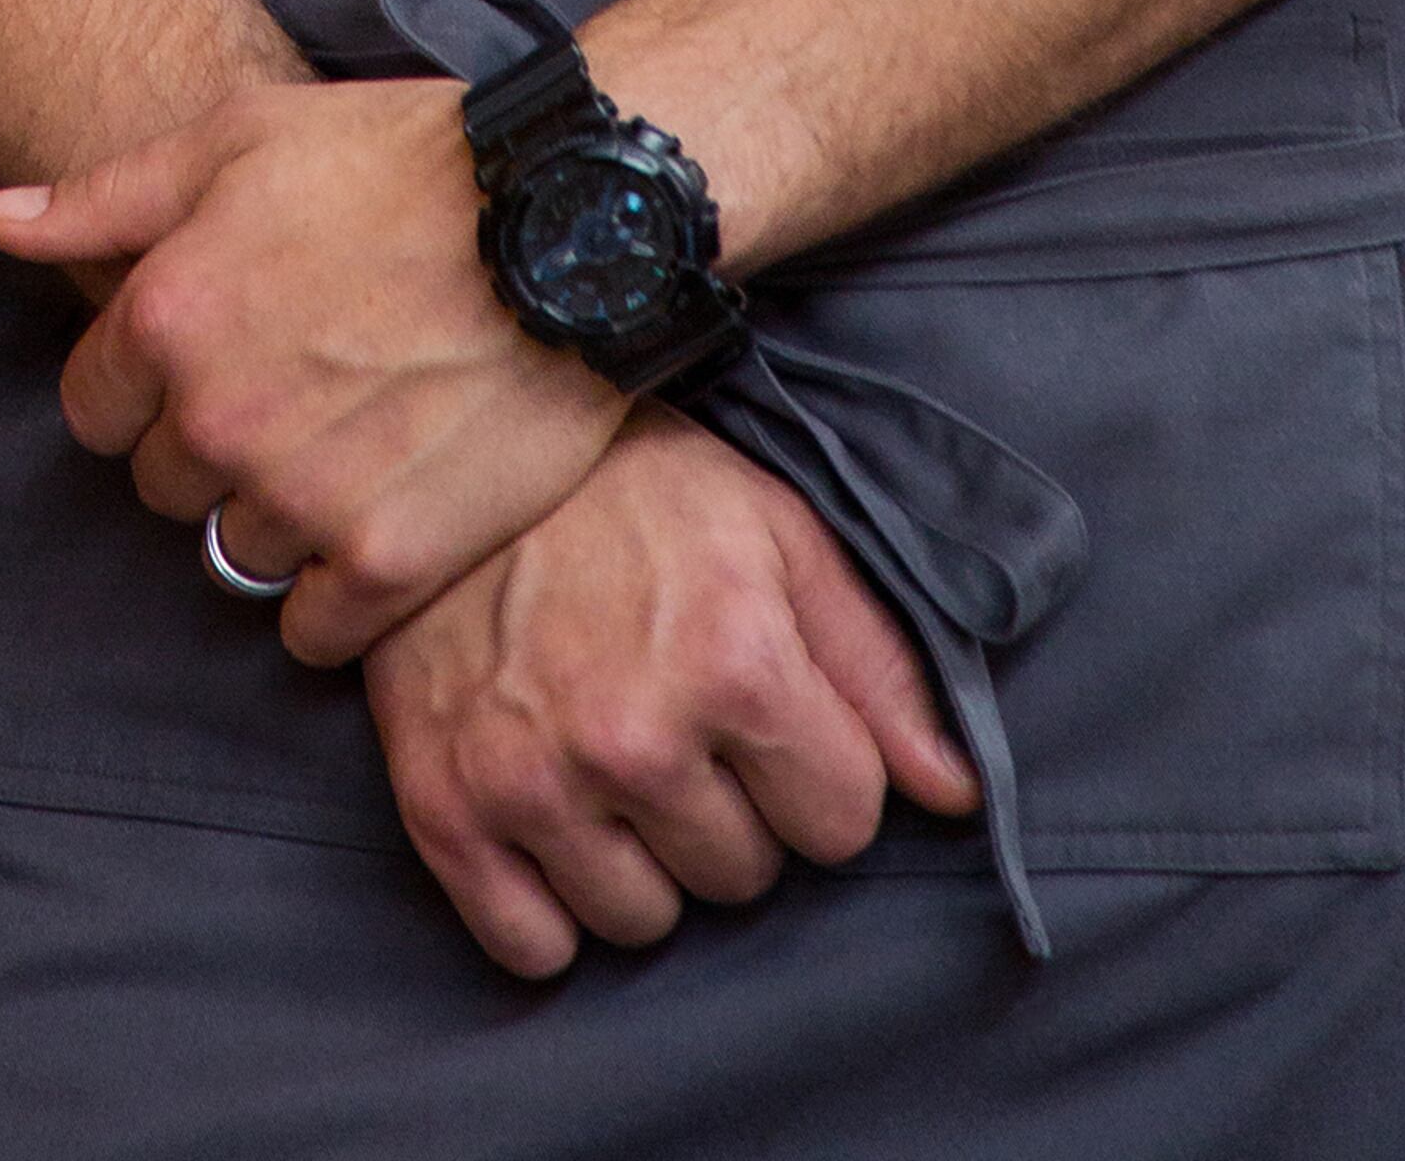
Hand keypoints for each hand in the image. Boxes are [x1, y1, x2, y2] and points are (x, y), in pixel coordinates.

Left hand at [0, 79, 623, 663]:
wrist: (567, 219)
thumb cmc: (403, 161)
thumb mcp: (241, 138)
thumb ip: (107, 198)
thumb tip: (0, 219)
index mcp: (167, 315)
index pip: (94, 409)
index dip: (149, 383)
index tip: (216, 356)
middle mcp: (217, 418)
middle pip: (165, 487)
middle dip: (214, 447)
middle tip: (297, 393)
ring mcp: (302, 497)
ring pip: (238, 555)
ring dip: (281, 516)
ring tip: (352, 447)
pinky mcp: (388, 560)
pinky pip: (313, 631)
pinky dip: (337, 595)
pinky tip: (379, 523)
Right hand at [364, 406, 979, 978]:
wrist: (455, 457)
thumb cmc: (635, 490)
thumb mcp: (777, 536)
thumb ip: (879, 668)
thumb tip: (958, 795)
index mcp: (735, 663)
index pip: (843, 823)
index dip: (816, 769)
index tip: (766, 716)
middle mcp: (636, 737)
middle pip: (745, 879)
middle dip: (728, 810)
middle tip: (675, 719)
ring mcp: (533, 781)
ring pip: (644, 922)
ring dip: (640, 858)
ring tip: (608, 755)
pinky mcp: (447, 810)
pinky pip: (535, 946)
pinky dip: (547, 901)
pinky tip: (549, 813)